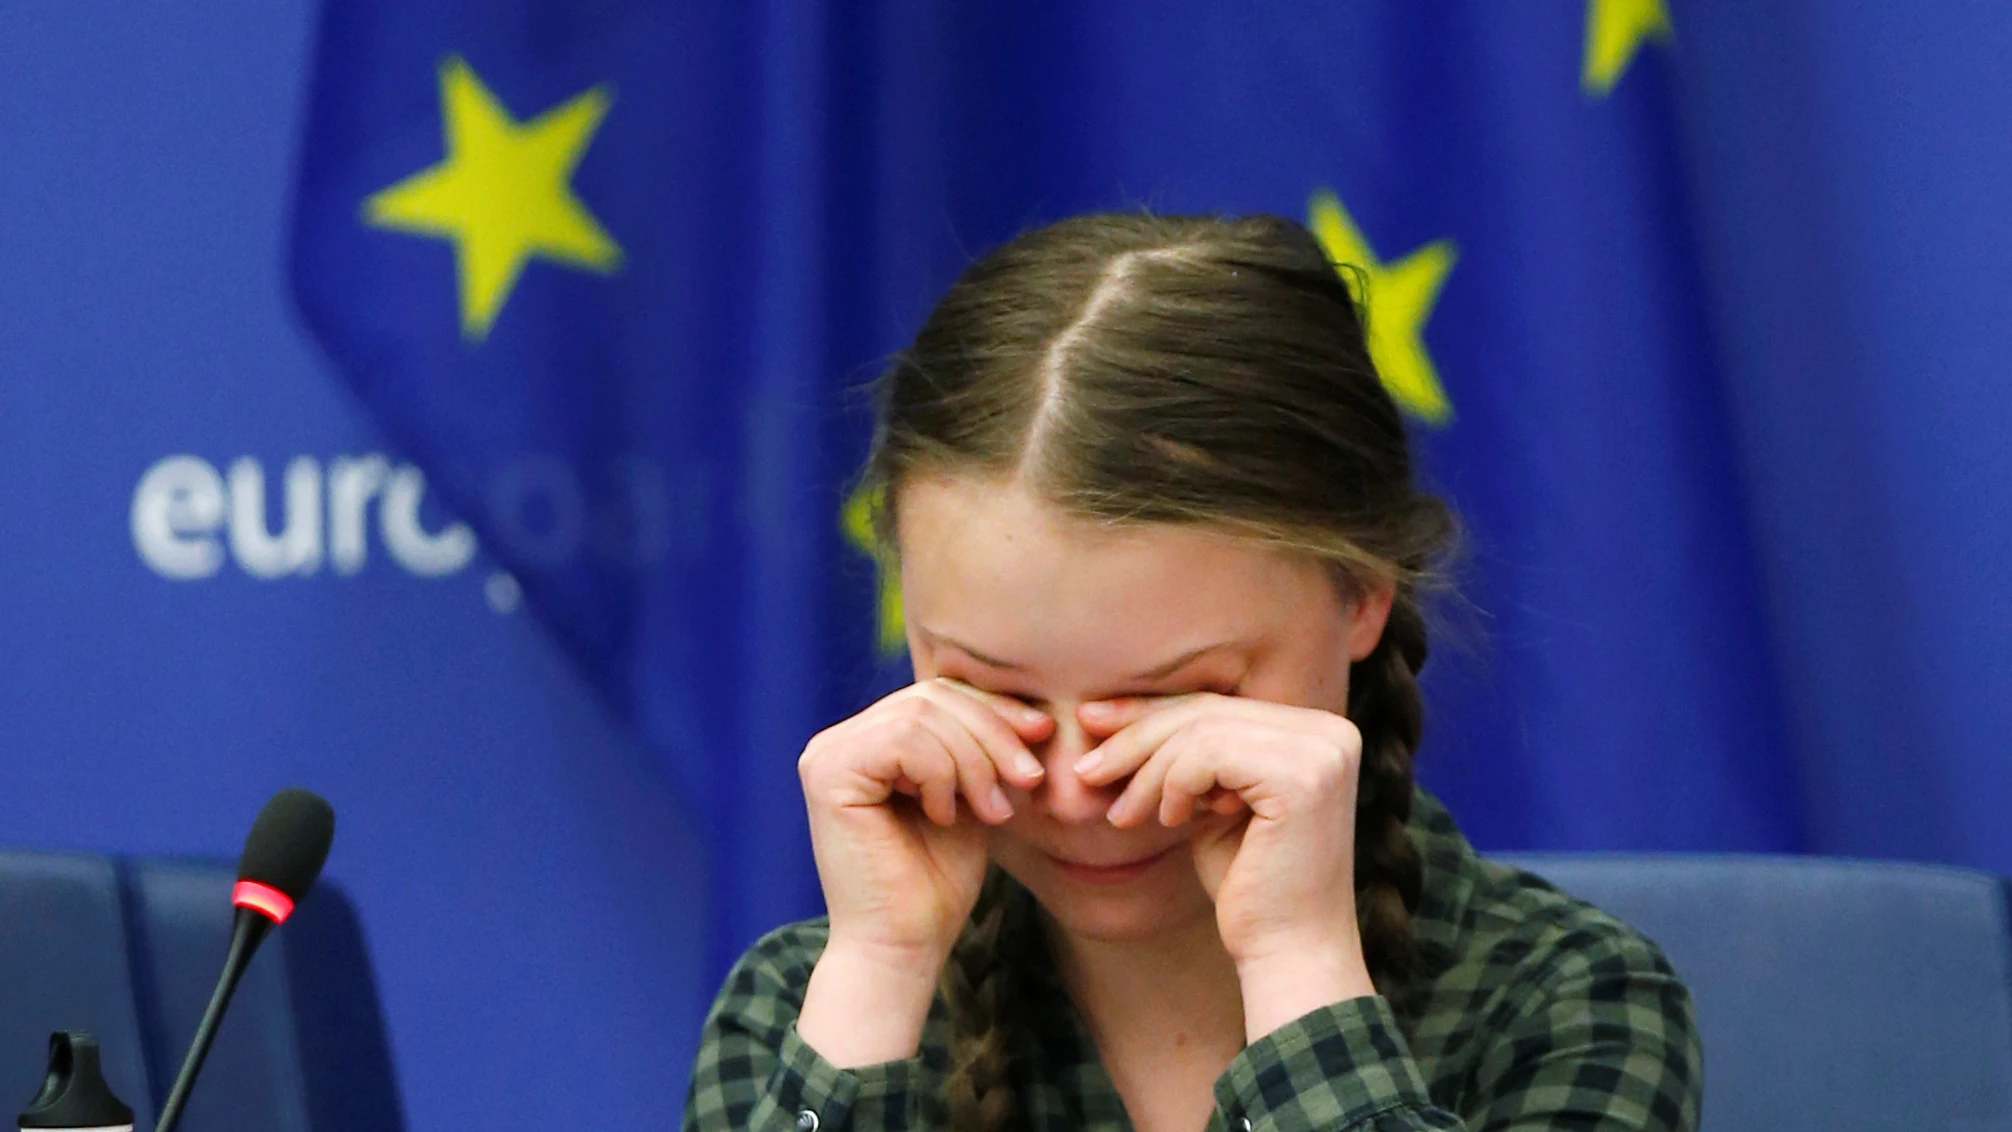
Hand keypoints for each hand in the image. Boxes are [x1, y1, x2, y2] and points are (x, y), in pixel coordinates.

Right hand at [795, 678, 1049, 1063]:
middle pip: (932, 697)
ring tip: (992, 810)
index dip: (995, 708)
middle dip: (993, 734)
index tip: (1044, 735)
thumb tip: (1033, 711)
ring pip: (922, 715)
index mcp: (869, 741)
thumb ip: (981, 750)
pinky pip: (903, 741)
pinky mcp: (826, 774)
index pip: (938, 694)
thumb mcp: (971, 798)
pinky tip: (945, 816)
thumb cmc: (937, 881)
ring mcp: (826, 754)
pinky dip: (941, 775)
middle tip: (1029, 780)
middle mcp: (839, 741)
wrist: (904, 945)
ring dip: (974, 761)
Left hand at [1076, 694, 1376, 1034]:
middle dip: (1135, 736)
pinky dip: (1172, 785)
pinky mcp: (1302, 778)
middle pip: (1208, 711)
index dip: (1149, 712)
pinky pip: (1208, 755)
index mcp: (1320, 732)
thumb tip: (1109, 712)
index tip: (1091, 723)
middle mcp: (1332, 732)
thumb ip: (1189, 758)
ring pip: (1201, 731)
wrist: (1286, 954)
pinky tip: (1168, 822)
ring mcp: (1323, 752)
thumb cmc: (1248, 887)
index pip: (1219, 706)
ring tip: (1123, 815)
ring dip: (1147, 773)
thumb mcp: (1212, 805)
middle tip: (1085, 770)